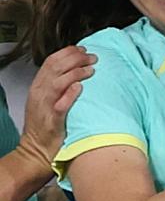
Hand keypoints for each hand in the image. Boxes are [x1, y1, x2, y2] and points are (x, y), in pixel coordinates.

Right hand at [18, 46, 96, 167]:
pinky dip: (69, 94)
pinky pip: (60, 105)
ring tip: (91, 70)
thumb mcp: (47, 98)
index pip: (52, 61)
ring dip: (76, 73)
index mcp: (39, 86)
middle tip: (93, 57)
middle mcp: (40, 93)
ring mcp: (45, 107)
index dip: (68, 52)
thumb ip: (58, 82)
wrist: (35, 151)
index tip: (83, 49)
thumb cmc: (45, 124)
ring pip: (58, 82)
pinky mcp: (52, 121)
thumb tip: (76, 67)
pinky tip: (80, 88)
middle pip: (56, 67)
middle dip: (76, 58)